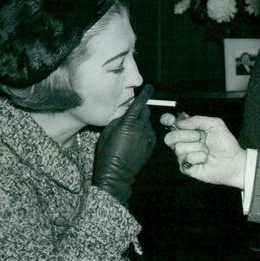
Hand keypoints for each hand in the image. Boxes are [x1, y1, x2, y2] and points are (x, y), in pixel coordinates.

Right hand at [93, 84, 155, 205]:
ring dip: (141, 123)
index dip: (146, 94)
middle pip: (145, 111)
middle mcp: (141, 127)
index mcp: (128, 122)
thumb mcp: (107, 132)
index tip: (150, 87)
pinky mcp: (152, 144)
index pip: (140, 103)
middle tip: (132, 115)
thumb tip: (126, 113)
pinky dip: (144, 132)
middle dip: (141, 110)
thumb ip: (118, 120)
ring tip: (130, 134)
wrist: (116, 173)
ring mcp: (148, 136)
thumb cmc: (107, 153)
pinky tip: (135, 141)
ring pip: (147, 123)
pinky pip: (150, 133)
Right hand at [161, 114, 246, 188]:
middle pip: (169, 137)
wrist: (233, 160)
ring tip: (207, 150)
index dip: (167, 120)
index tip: (170, 119)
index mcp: (189, 131)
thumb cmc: (226, 144)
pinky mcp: (187, 167)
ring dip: (197, 147)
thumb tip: (181, 123)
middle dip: (184, 135)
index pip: (171, 124)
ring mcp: (184, 156)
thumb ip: (198, 120)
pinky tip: (205, 158)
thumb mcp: (215, 124)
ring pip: (179, 148)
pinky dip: (199, 157)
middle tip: (198, 136)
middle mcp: (185, 143)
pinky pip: (186, 159)